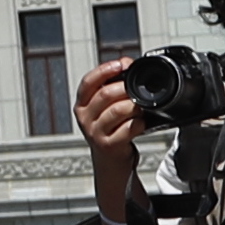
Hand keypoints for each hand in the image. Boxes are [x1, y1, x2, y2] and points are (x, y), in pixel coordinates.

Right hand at [78, 56, 143, 201]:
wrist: (111, 161)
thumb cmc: (111, 129)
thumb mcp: (106, 107)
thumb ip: (114, 85)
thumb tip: (127, 62)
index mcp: (82, 104)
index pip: (88, 82)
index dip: (104, 70)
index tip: (121, 64)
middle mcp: (84, 118)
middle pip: (105, 95)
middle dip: (126, 89)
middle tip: (138, 89)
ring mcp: (94, 132)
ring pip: (117, 111)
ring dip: (134, 106)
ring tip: (142, 107)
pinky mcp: (108, 145)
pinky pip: (127, 129)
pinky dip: (138, 123)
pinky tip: (142, 123)